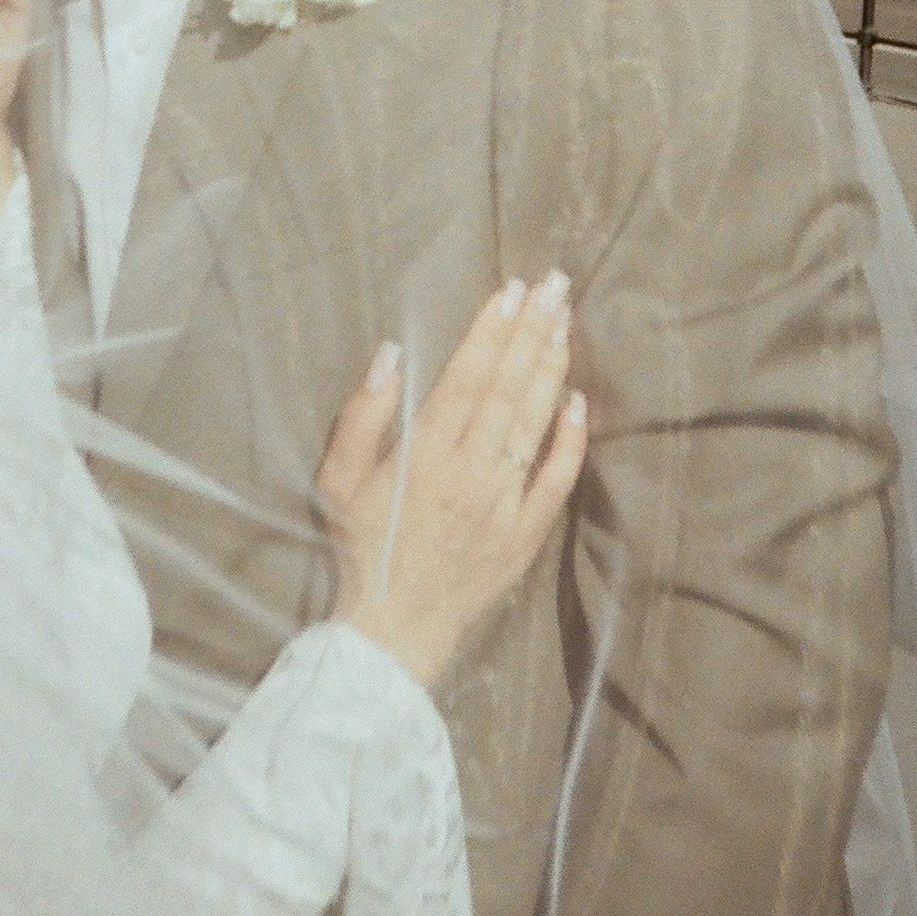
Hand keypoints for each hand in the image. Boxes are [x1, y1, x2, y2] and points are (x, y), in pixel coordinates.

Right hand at [317, 275, 585, 689]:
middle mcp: (469, 474)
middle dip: (532, 332)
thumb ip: (361, 416)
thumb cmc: (361, 549)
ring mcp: (502, 504)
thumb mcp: (338, 480)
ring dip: (552, 369)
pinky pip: (556, 480)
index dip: (490, 331)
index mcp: (423, 457)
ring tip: (565, 322)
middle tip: (555, 285)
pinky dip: (570, 440)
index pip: (465, 378)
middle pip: (508, 389)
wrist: (393, 630)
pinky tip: (578, 400)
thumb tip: (390, 354)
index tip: (510, 290)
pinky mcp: (525, 534)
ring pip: (534, 423)